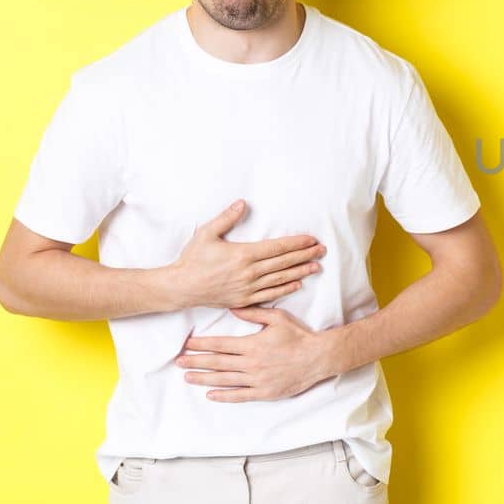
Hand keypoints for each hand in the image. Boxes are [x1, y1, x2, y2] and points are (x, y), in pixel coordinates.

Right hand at [167, 198, 326, 308]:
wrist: (181, 287)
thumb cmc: (192, 259)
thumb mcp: (206, 234)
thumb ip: (226, 218)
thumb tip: (243, 203)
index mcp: (243, 254)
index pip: (278, 247)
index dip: (297, 243)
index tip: (311, 240)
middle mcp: (249, 272)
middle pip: (284, 263)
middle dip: (305, 255)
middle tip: (322, 250)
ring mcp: (248, 288)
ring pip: (281, 279)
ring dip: (300, 272)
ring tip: (316, 266)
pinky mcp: (245, 300)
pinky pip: (270, 295)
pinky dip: (285, 290)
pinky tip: (297, 284)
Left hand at [176, 305, 338, 401]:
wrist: (319, 357)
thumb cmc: (299, 336)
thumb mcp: (278, 318)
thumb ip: (254, 314)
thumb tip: (233, 308)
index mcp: (252, 344)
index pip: (220, 345)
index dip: (201, 345)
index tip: (187, 344)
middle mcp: (251, 363)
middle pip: (217, 363)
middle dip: (195, 362)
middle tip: (178, 362)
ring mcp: (257, 379)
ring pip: (224, 380)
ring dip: (203, 378)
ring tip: (187, 377)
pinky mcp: (264, 392)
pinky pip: (240, 395)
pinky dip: (223, 395)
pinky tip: (210, 394)